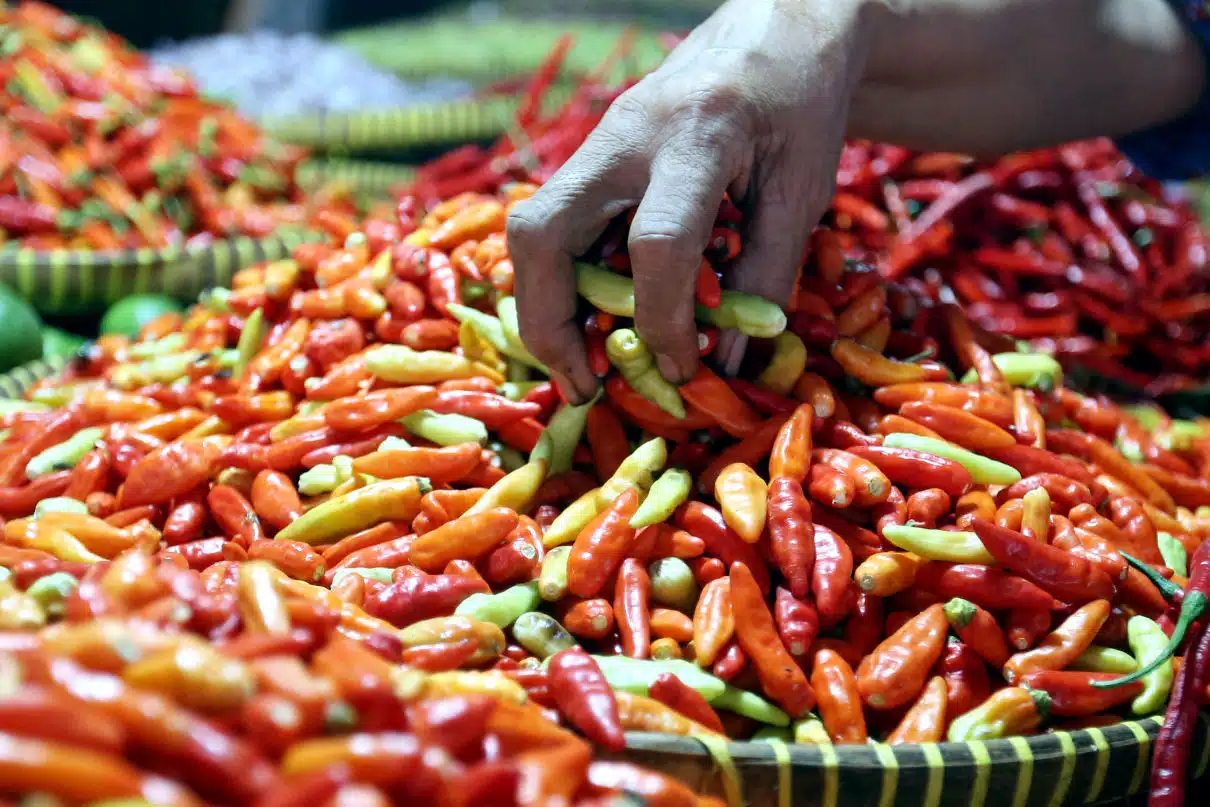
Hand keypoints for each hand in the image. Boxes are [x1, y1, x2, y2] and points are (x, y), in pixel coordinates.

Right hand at [507, 0, 879, 401]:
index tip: (683, 369)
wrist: (777, 32)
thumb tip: (724, 367)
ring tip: (582, 364)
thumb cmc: (800, 110)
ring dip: (546, 308)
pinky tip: (596, 318)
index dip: (665, 321)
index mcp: (697, 133)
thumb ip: (764, 281)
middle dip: (550, 322)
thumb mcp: (799, 195)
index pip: (660, 242)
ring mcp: (599, 141)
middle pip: (545, 232)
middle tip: (583, 382)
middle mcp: (627, 133)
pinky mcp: (592, 156)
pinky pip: (556, 227)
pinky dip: (565, 282)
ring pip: (532, 230)